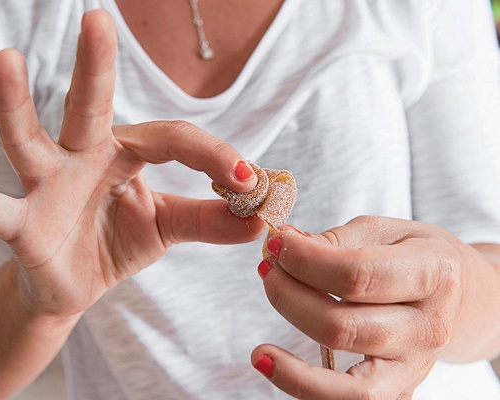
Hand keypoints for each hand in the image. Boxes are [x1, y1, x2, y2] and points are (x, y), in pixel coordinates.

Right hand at [0, 10, 263, 317]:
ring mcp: (46, 185)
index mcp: (125, 154)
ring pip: (29, 138)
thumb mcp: (168, 228)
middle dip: (96, 65)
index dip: (213, 156)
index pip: (173, 140)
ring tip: (6, 60)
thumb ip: (210, 221)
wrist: (72, 284)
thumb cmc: (117, 241)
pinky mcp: (21, 223)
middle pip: (91, 105)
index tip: (247, 180)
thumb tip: (260, 218)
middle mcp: (83, 157)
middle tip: (96, 16)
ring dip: (15, 103)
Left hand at [251, 216, 490, 398]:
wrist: (460, 293)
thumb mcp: (384, 230)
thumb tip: (287, 244)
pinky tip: (272, 365)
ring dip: (293, 367)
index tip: (275, 243)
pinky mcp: (399, 390)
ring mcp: (416, 367)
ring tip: (259, 350)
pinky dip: (306, 390)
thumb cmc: (414, 254)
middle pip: (343, 328)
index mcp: (432, 274)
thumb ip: (336, 239)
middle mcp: (428, 327)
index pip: (356, 275)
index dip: (305, 261)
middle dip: (289, 297)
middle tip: (267, 271)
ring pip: (350, 386)